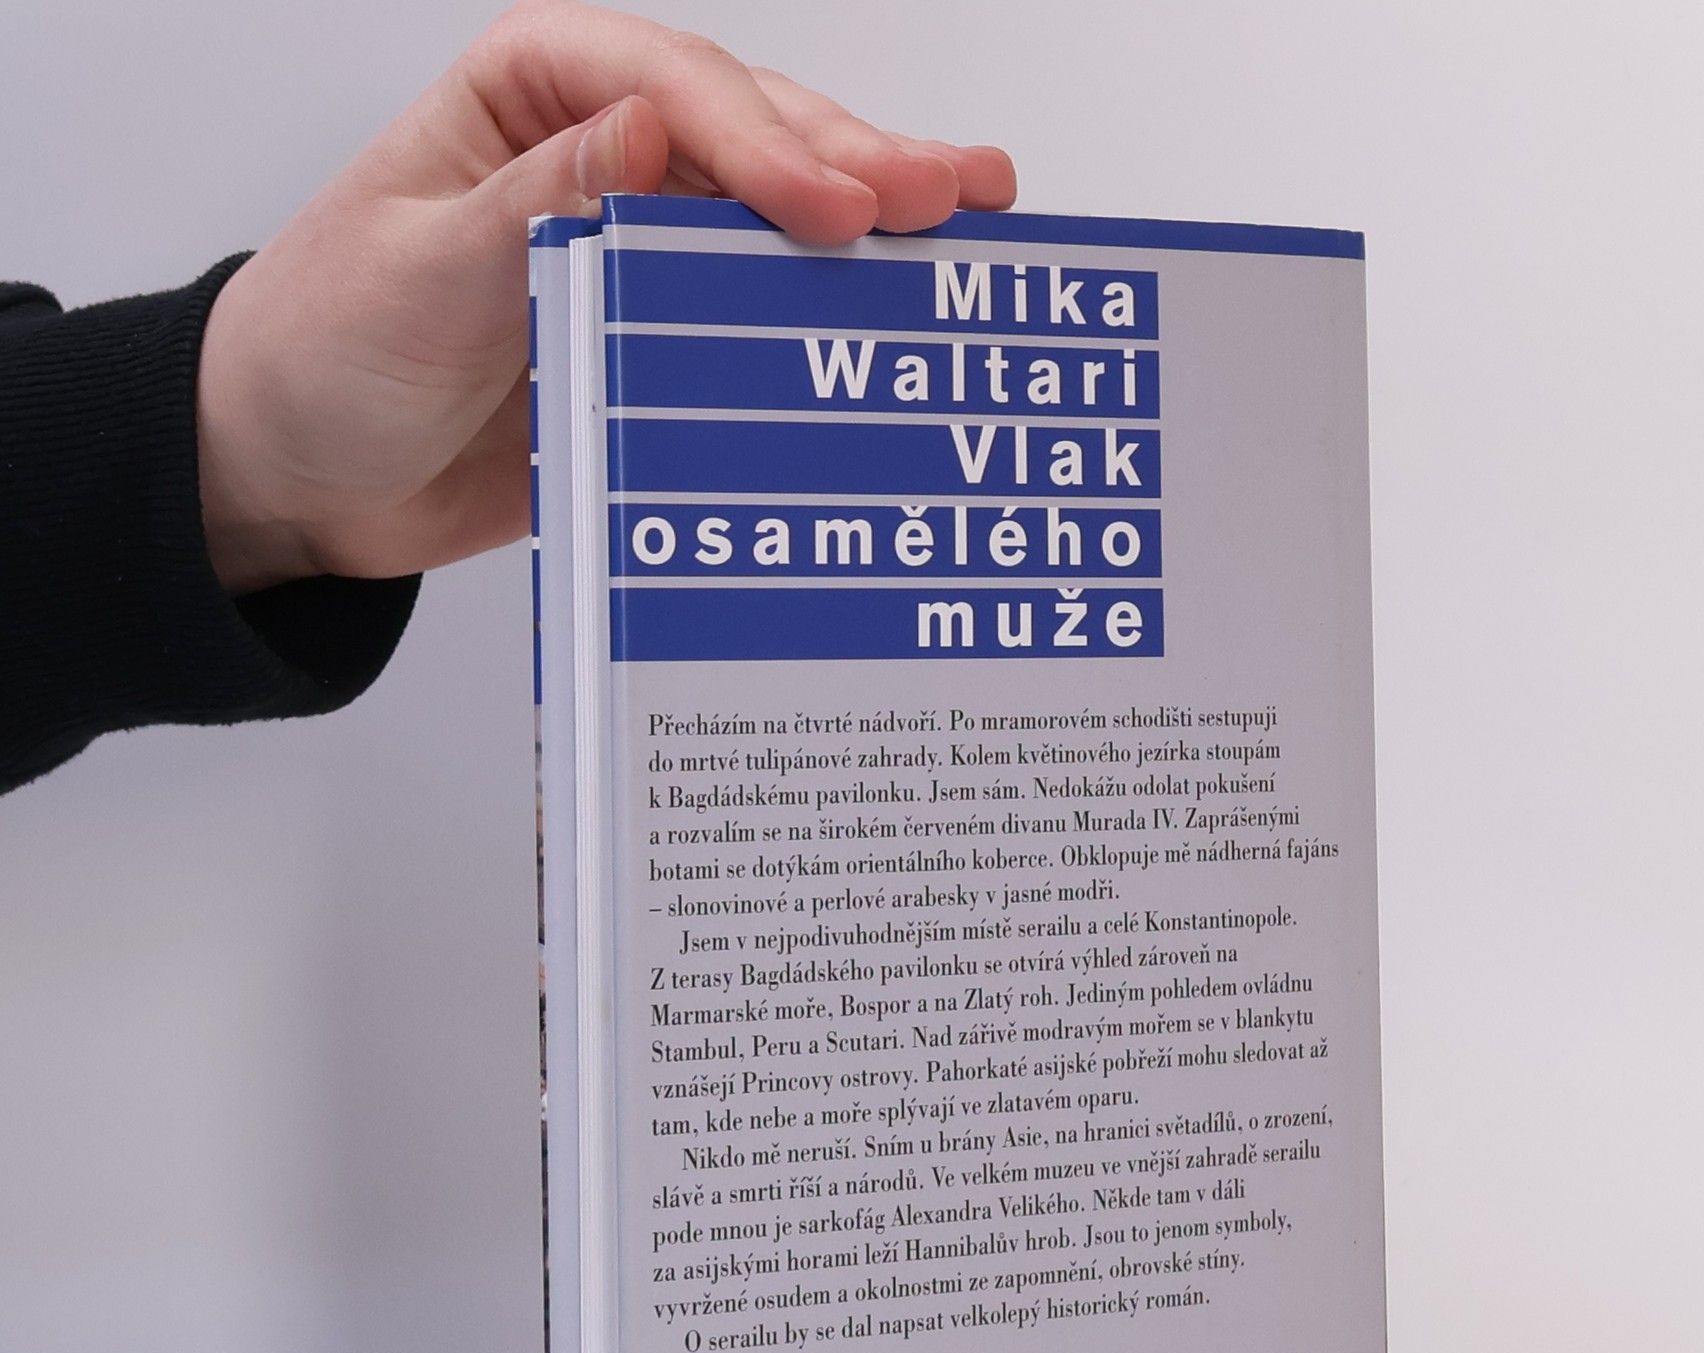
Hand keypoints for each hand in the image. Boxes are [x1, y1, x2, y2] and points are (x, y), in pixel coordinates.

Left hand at [195, 1, 1016, 593]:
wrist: (302, 480)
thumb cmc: (325, 354)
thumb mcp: (420, 271)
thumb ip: (541, 202)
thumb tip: (654, 126)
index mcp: (532, 95)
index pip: (673, 90)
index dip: (766, 144)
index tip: (841, 210)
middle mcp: (602, 154)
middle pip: (752, 135)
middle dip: (855, 163)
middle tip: (953, 198)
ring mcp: (640, 248)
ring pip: (772, 219)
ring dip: (871, 219)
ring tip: (970, 221)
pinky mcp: (659, 338)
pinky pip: (755, 318)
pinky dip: (827, 318)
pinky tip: (899, 310)